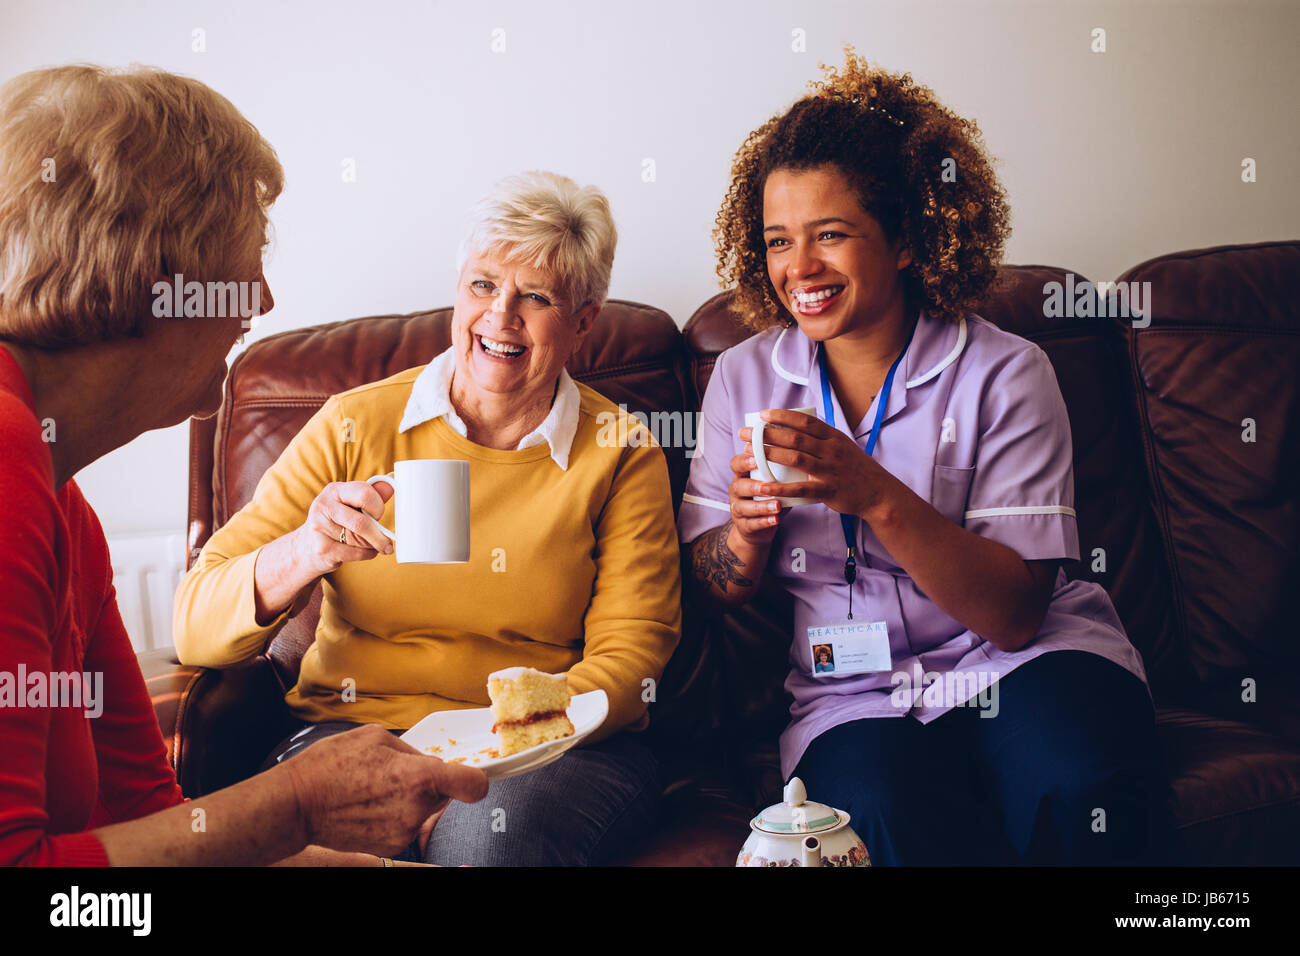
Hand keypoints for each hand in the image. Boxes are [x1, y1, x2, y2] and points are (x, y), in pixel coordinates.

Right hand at [281, 724, 488, 857]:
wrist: (297, 804)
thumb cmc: (331, 765)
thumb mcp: (375, 737)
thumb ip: (411, 749)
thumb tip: (426, 761)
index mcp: (418, 775)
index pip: (472, 784)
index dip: (478, 778)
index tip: (474, 775)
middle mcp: (417, 807)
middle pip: (444, 793)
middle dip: (430, 782)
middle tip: (396, 773)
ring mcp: (404, 830)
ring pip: (424, 809)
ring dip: (410, 799)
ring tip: (375, 789)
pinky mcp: (392, 845)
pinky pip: (407, 824)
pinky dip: (395, 815)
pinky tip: (369, 805)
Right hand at [291, 479, 395, 576]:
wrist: (307, 546)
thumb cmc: (337, 520)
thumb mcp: (352, 503)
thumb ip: (373, 492)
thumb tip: (394, 476)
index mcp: (334, 490)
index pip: (365, 493)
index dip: (378, 507)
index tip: (378, 515)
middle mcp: (323, 505)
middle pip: (362, 523)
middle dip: (379, 535)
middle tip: (387, 541)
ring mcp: (319, 528)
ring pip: (360, 540)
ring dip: (373, 545)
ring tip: (371, 544)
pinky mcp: (322, 549)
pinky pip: (356, 553)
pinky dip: (366, 554)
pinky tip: (362, 551)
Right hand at [724, 437, 786, 550]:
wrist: (757, 525)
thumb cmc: (768, 495)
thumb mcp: (771, 478)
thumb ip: (779, 466)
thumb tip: (802, 445)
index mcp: (743, 475)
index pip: (737, 463)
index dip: (744, 460)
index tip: (757, 458)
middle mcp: (737, 490)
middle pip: (738, 485)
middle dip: (753, 485)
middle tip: (767, 485)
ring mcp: (738, 509)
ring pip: (744, 507)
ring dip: (761, 506)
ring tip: (777, 505)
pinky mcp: (744, 526)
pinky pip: (752, 524)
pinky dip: (765, 522)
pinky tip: (776, 520)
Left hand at [740, 409, 890, 518]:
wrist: (879, 494)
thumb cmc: (856, 469)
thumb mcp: (842, 446)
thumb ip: (822, 438)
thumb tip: (796, 427)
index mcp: (834, 437)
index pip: (805, 421)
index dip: (782, 416)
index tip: (762, 414)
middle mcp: (831, 450)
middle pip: (795, 437)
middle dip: (767, 434)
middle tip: (746, 433)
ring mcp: (830, 470)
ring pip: (795, 458)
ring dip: (769, 454)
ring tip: (748, 453)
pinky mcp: (828, 490)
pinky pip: (800, 488)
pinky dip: (780, 487)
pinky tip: (764, 486)